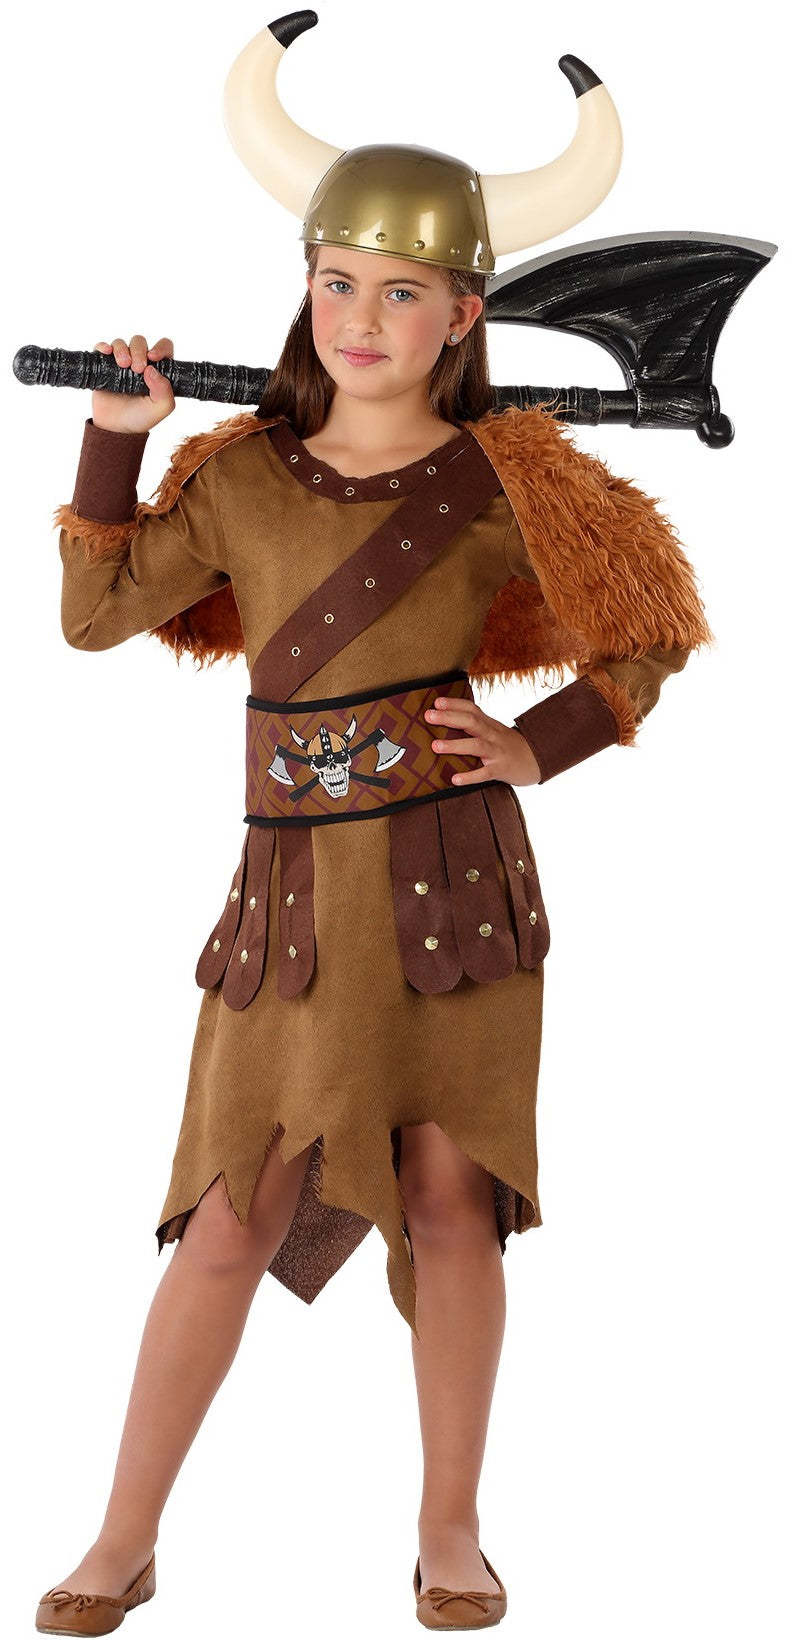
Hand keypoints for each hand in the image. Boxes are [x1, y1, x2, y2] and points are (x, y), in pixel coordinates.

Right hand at [91, 334, 175, 433]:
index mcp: (158, 369)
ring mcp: (121, 363)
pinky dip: (103, 347)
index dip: (160, 348)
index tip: (153, 358)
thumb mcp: (161, 408)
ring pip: (121, 343)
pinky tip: (106, 353)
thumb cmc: (141, 418)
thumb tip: (152, 370)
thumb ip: (165, 391)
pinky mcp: (105, 366)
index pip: (164, 347)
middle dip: (139, 350)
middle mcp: (140, 362)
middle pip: (140, 342)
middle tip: (137, 368)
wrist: (116, 428)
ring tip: (122, 365)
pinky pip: (102, 348)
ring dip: (122, 349)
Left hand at [425, 696, 540, 786]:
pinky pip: (485, 773)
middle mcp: (493, 735)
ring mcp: (498, 752)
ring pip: (476, 745)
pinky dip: (470, 776)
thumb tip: (447, 721)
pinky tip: (455, 779)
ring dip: (455, 745)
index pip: (471, 708)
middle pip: (471, 722)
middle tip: (429, 716)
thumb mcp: (495, 731)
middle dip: (449, 718)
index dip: (455, 703)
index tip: (436, 702)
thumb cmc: (509, 746)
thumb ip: (476, 726)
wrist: (537, 760)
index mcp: (489, 724)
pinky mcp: (502, 769)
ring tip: (435, 746)